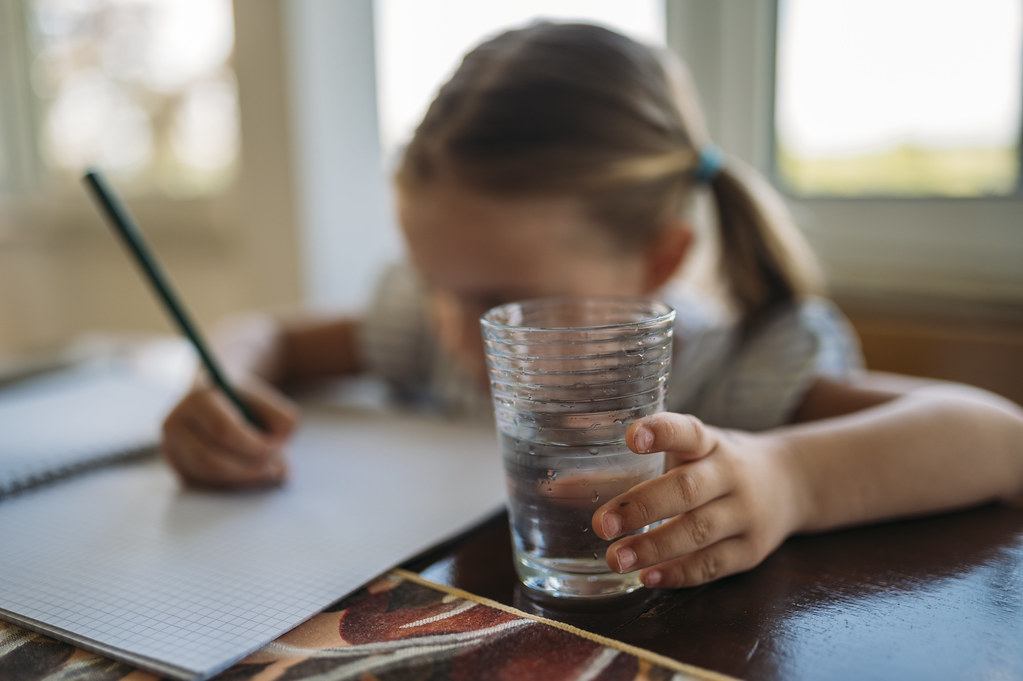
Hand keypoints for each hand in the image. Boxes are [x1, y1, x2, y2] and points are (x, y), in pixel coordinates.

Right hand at [161, 377, 299, 487]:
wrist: (215, 394)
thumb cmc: (245, 399)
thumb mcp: (267, 399)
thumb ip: (282, 419)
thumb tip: (279, 449)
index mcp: (197, 398)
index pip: (223, 430)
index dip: (253, 445)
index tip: (277, 449)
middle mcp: (175, 423)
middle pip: (210, 459)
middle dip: (248, 469)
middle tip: (276, 471)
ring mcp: (171, 447)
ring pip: (207, 475)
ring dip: (242, 478)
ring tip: (270, 472)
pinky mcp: (176, 466)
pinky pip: (204, 484)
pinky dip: (231, 483)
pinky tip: (250, 474)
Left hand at [592, 413, 799, 588]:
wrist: (790, 483)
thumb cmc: (714, 465)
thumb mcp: (685, 452)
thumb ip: (627, 466)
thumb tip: (554, 490)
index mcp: (709, 443)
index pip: (687, 431)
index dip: (660, 432)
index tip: (630, 436)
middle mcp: (730, 474)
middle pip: (687, 489)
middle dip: (641, 507)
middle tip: (601, 524)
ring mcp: (745, 513)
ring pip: (699, 531)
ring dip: (654, 547)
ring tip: (615, 559)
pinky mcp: (751, 550)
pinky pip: (713, 565)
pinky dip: (679, 573)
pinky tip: (648, 578)